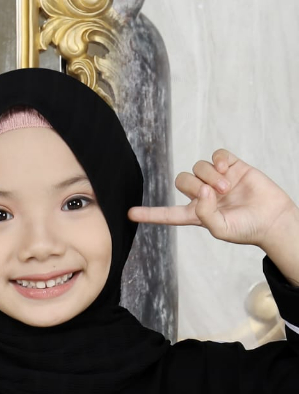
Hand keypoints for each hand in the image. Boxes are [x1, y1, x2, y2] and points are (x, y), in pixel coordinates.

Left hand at [128, 150, 298, 283]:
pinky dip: (218, 160)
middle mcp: (203, 196)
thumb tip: (201, 193)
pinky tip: (226, 169)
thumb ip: (205, 214)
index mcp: (195, 215)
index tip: (130, 214)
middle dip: (194, 184)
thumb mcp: (221, 229)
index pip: (167, 214)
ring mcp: (217, 180)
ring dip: (210, 176)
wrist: (272, 218)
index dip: (149, 213)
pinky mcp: (233, 167)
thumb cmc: (246, 228)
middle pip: (181, 180)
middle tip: (215, 194)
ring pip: (198, 167)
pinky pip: (216, 155)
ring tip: (227, 188)